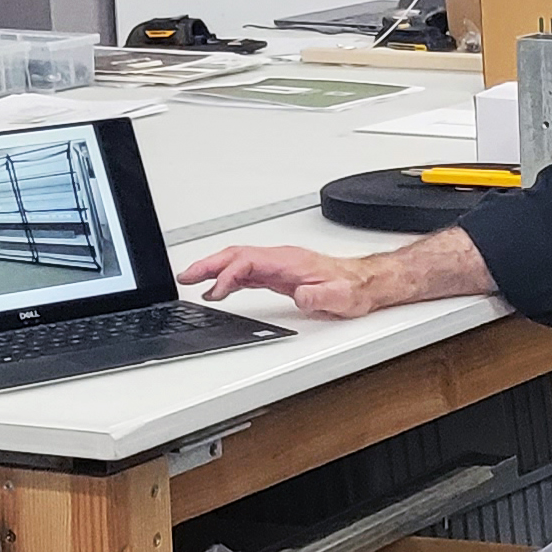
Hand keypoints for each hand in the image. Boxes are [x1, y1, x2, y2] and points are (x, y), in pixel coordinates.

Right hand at [179, 243, 381, 318]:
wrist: (367, 284)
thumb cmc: (354, 288)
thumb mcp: (339, 296)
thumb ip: (318, 296)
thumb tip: (301, 296)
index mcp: (289, 261)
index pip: (248, 262)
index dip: (228, 276)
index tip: (214, 292)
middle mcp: (281, 260)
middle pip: (236, 255)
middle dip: (208, 264)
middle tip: (184, 277)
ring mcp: (279, 266)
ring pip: (237, 262)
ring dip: (213, 269)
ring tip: (190, 281)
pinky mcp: (279, 276)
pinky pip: (246, 272)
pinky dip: (227, 279)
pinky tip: (217, 289)